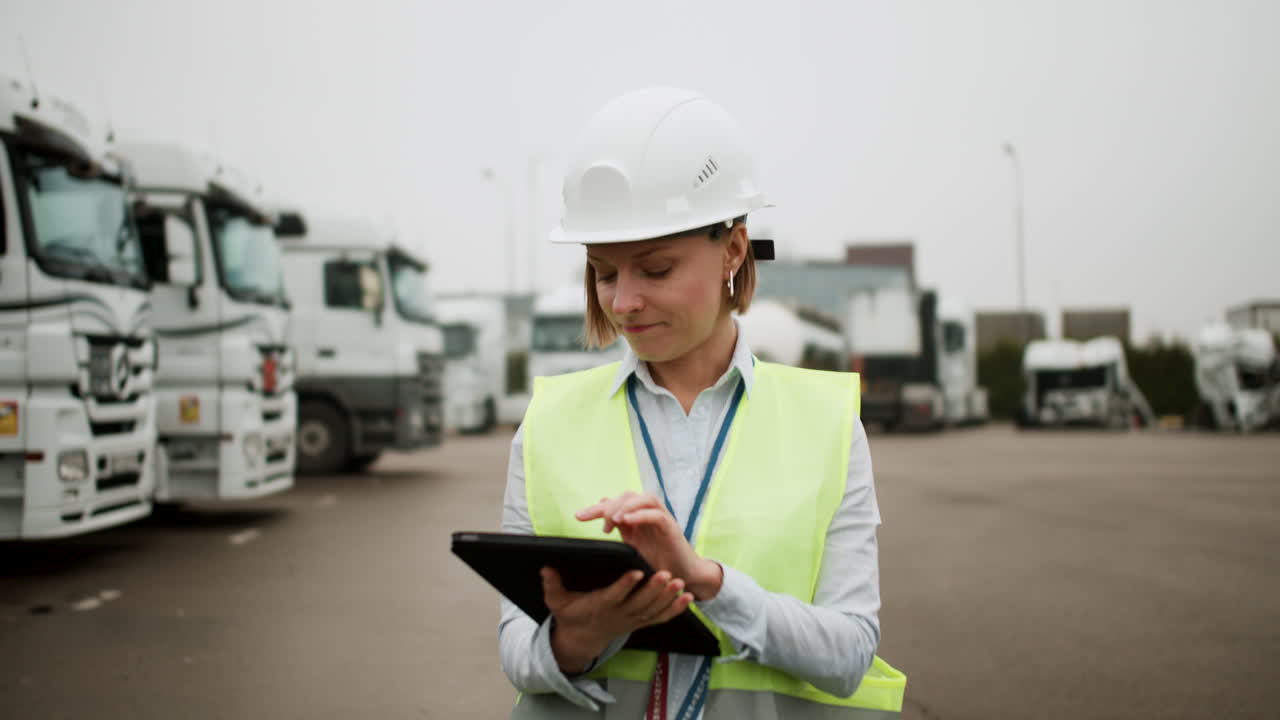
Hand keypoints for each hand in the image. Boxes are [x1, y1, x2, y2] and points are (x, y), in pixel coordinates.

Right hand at [543, 565, 691, 673]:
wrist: (582, 639)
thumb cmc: (570, 615)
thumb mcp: (556, 601)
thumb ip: (552, 585)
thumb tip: (545, 568)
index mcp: (600, 606)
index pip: (614, 595)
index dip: (625, 584)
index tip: (636, 571)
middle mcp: (619, 615)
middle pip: (639, 603)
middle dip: (653, 589)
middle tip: (666, 573)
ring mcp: (632, 620)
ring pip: (653, 610)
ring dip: (667, 598)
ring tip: (679, 583)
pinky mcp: (641, 623)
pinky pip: (660, 618)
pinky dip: (675, 610)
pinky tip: (688, 598)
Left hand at [574, 491, 723, 600]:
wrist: (679, 578)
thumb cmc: (655, 564)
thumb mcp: (631, 549)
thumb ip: (618, 533)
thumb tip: (600, 521)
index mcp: (636, 518)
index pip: (616, 503)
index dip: (597, 507)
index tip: (578, 517)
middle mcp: (648, 515)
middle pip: (628, 496)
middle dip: (608, 505)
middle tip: (591, 518)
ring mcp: (661, 519)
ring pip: (645, 498)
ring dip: (626, 506)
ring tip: (613, 519)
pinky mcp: (671, 529)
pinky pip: (657, 514)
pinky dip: (640, 515)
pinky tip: (626, 521)